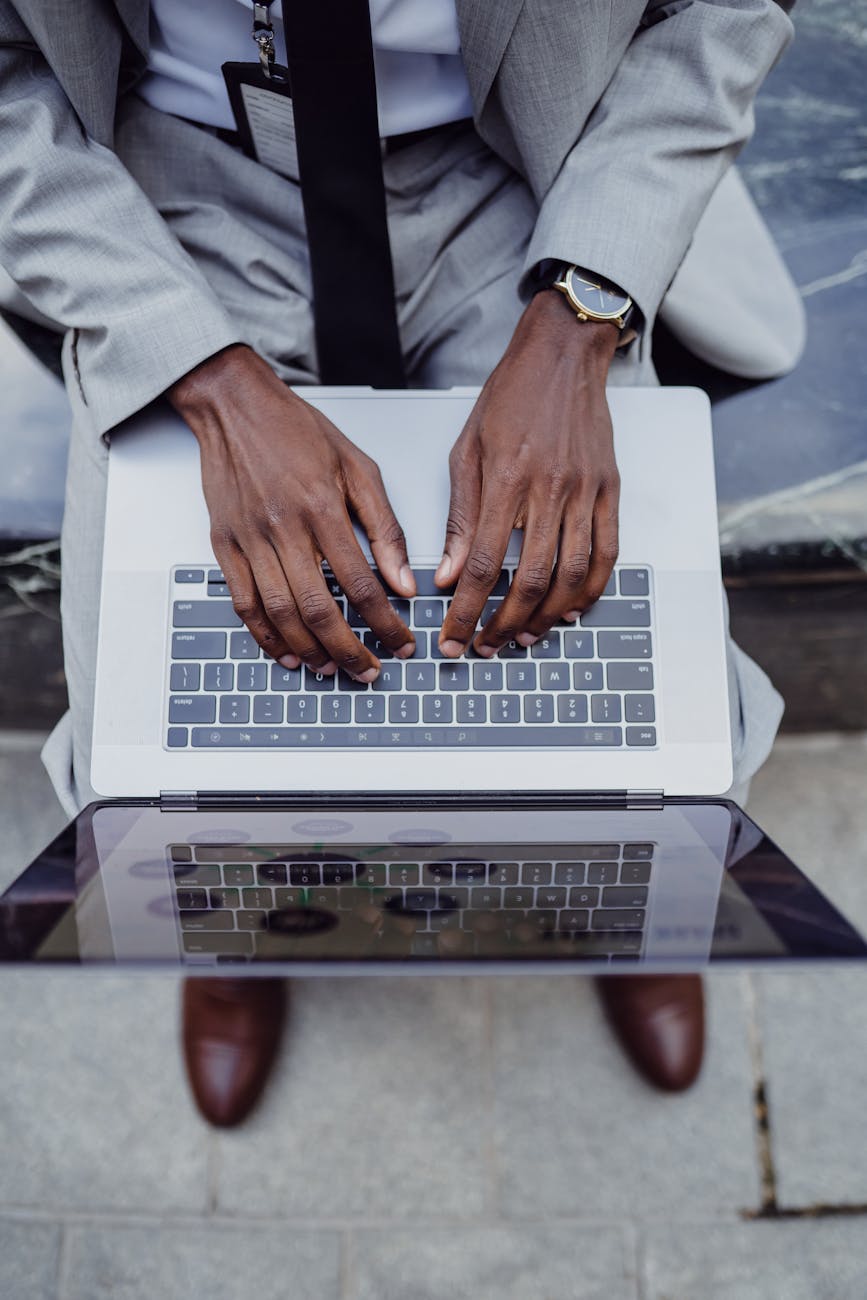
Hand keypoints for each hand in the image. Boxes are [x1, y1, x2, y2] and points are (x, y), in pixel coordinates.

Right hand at [168, 345, 415, 679]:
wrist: (234, 405)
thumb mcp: (358, 468)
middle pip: (317, 609)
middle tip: (368, 671)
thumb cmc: (297, 431)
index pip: (360, 583)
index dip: (384, 622)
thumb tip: (404, 580)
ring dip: (308, 650)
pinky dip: (265, 636)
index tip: (400, 642)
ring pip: (279, 614)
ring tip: (332, 668)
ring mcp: (249, 540)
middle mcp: (283, 528)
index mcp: (322, 508)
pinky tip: (286, 654)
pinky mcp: (224, 545)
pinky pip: (243, 603)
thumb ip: (385, 527)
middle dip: (348, 649)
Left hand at [437, 290, 620, 657]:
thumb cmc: (511, 396)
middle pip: (532, 578)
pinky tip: (571, 610)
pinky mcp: (610, 491)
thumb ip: (461, 517)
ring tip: (524, 636)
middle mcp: (551, 488)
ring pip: (573, 574)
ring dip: (547, 616)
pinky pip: (607, 554)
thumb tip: (451, 574)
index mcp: (508, 477)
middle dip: (505, 623)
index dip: (468, 609)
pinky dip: (590, 590)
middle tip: (486, 645)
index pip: (486, 563)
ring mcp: (587, 491)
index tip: (454, 636)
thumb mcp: (467, 450)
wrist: (564, 355)